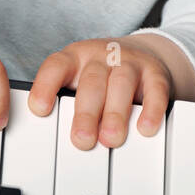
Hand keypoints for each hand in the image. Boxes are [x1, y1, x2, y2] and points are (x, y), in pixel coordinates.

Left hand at [28, 37, 172, 149]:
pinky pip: (155, 90)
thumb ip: (66, 105)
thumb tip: (55, 141)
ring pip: (121, 84)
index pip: (56, 66)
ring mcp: (129, 62)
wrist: (140, 54)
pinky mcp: (155, 73)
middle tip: (82, 140)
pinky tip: (145, 128)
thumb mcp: (78, 82)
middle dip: (86, 113)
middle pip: (91, 82)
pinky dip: (151, 109)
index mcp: (75, 58)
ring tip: (111, 139)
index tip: (40, 109)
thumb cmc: (100, 76)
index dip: (46, 86)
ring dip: (115, 113)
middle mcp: (101, 57)